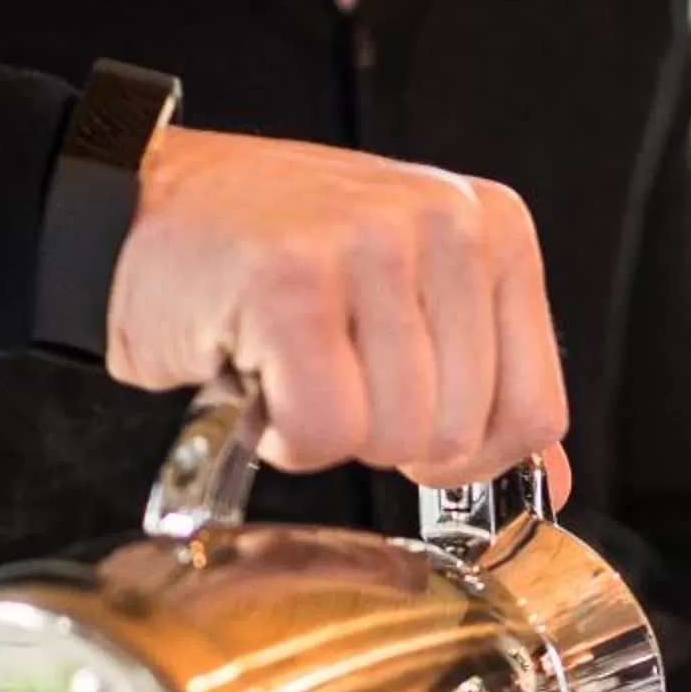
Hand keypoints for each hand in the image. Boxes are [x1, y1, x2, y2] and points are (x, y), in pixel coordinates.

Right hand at [106, 127, 573, 492]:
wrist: (140, 206)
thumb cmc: (277, 265)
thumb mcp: (411, 302)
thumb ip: (486, 386)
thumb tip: (550, 484)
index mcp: (494, 231)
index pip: (535, 412)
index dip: (467, 454)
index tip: (412, 423)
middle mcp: (445, 223)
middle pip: (458, 433)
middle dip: (383, 436)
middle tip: (328, 373)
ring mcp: (369, 242)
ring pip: (394, 436)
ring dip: (326, 432)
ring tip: (289, 363)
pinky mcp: (291, 279)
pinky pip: (325, 429)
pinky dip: (284, 434)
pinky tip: (259, 373)